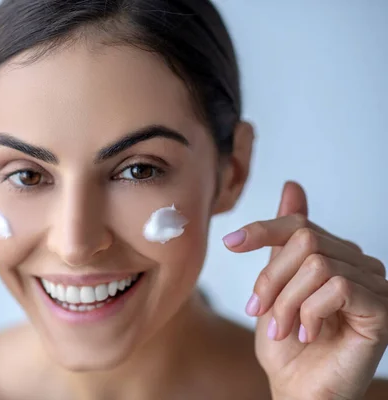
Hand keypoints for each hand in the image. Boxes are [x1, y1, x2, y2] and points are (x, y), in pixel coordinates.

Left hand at [223, 182, 387, 399]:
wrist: (299, 391)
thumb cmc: (287, 345)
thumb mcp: (275, 286)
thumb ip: (283, 243)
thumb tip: (293, 187)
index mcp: (333, 255)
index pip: (298, 225)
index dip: (261, 229)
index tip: (229, 243)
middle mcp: (358, 263)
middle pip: (304, 241)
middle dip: (271, 279)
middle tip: (259, 310)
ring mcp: (374, 285)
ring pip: (316, 264)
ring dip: (286, 301)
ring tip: (281, 328)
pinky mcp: (381, 308)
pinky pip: (336, 287)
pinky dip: (309, 312)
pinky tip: (307, 334)